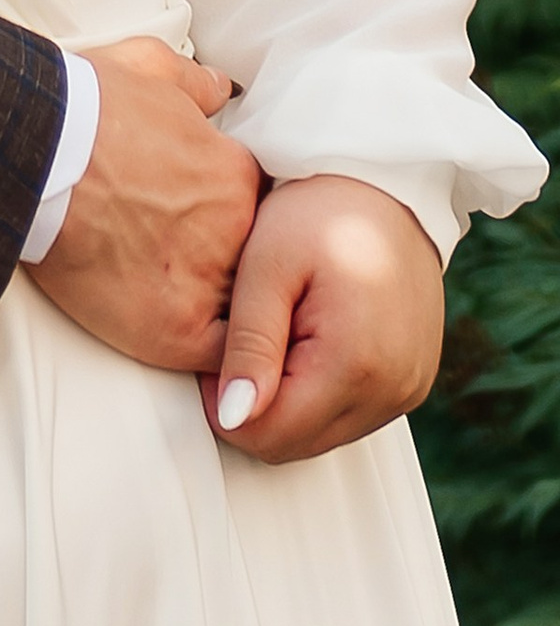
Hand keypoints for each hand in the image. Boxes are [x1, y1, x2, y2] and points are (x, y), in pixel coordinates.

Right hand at [27, 35, 264, 369]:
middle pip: (250, 262)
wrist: (36, 147)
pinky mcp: (175, 330)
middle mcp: (235, 230)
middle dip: (226, 265)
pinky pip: (219, 357)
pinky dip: (219, 363)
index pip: (255, 210)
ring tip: (191, 317)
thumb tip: (221, 88)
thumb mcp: (147, 66)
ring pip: (237, 311)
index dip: (229, 220)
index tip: (200, 224)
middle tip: (187, 267)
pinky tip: (205, 360)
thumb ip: (195, 82)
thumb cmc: (85, 104)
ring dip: (222, 312)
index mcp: (234, 175)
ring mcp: (209, 281)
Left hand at [204, 173, 442, 461]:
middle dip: (255, 404)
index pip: (270, 434)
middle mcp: (394, 392)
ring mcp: (408, 392)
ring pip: (320, 434)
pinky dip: (317, 389)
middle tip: (240, 334)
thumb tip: (232, 418)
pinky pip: (349, 414)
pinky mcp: (412, 383)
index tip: (214, 348)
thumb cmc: (322, 207)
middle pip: (295, 444)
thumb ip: (248, 343)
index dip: (224, 404)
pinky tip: (306, 335)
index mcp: (356, 365)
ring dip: (287, 397)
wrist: (388, 181)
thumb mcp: (268, 264)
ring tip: (277, 326)